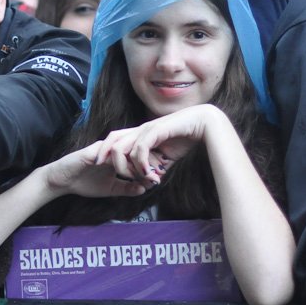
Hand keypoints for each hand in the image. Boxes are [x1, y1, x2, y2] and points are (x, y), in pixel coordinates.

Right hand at [40, 142, 152, 199]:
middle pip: (137, 151)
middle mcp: (113, 149)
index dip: (151, 166)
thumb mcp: (110, 189)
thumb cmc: (84, 182)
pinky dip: (124, 166)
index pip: (138, 157)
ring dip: (139, 165)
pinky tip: (131, 176)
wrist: (61, 180)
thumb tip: (144, 189)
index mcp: (118, 157)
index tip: (160, 179)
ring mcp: (105, 149)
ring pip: (128, 152)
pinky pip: (114, 156)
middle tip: (159, 177)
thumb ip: (127, 188)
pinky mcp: (96, 151)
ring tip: (148, 177)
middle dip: (150, 164)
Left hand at [94, 106, 216, 184]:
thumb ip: (157, 167)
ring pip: (122, 148)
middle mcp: (140, 129)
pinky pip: (140, 149)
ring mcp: (147, 129)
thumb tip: (151, 180)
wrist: (204, 124)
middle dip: (105, 157)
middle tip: (107, 172)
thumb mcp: (167, 156)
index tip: (101, 167)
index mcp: (140, 133)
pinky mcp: (156, 130)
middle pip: (112, 140)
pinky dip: (141, 165)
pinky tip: (150, 175)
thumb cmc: (187, 138)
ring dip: (127, 168)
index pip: (115, 140)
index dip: (105, 152)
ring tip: (138, 179)